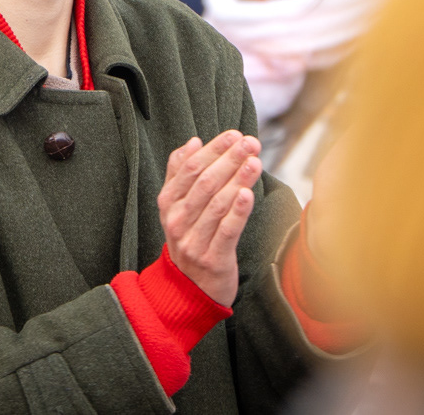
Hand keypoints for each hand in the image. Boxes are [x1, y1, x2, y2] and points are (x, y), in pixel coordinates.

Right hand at [158, 130, 262, 306]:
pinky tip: (248, 193)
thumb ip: (179, 173)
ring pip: (217, 204)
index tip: (234, 135)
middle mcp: (178, 220)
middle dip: (230, 159)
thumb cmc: (190, 237)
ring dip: (238, 179)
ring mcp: (193, 241)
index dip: (213, 149)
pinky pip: (226, 231)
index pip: (190, 168)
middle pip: (205, 183)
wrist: (189, 289)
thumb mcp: (177, 206)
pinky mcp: (213, 259)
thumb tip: (192, 142)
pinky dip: (237, 211)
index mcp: (169, 203)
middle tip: (251, 143)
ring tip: (255, 161)